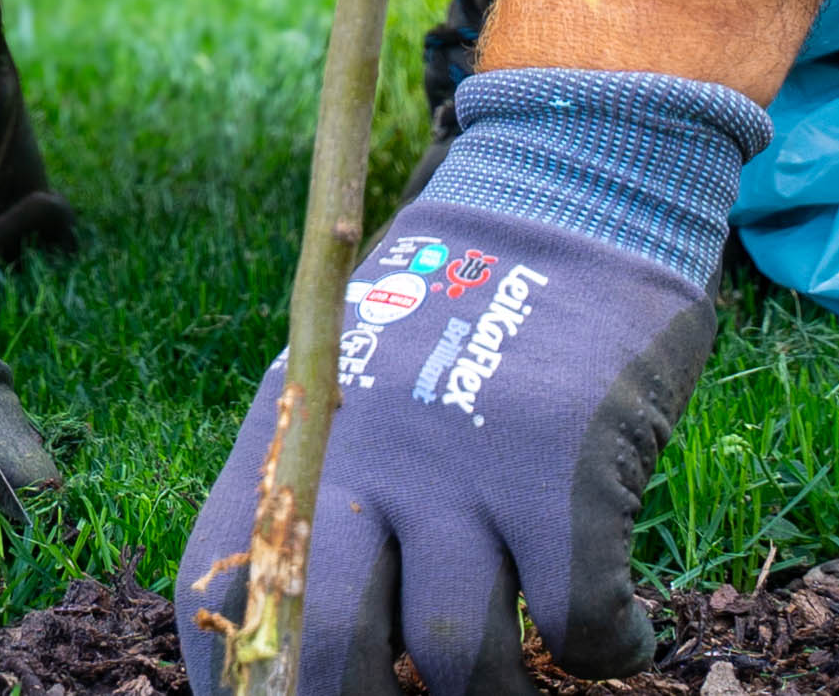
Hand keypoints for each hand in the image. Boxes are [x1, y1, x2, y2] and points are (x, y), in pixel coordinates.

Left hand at [173, 71, 760, 695]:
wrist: (569, 192)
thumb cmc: (461, 319)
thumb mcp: (359, 393)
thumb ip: (328, 507)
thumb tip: (314, 662)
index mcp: (294, 439)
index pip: (221, 597)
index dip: (242, 689)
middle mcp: (362, 456)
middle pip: (333, 653)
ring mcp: (463, 463)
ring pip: (462, 661)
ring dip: (500, 690)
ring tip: (528, 668)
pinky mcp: (564, 467)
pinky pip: (581, 625)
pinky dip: (608, 649)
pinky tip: (616, 631)